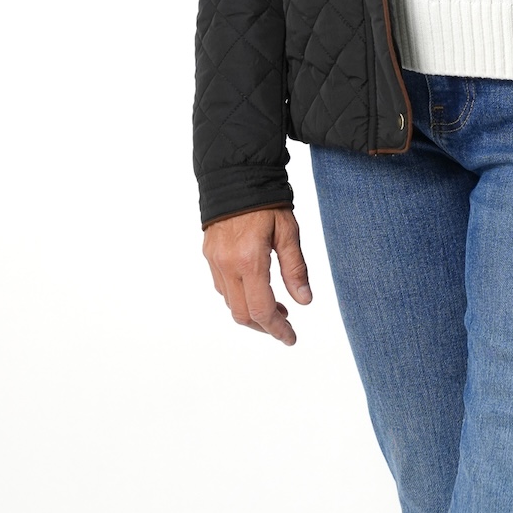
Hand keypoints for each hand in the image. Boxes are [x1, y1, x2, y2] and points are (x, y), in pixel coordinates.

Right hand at [202, 207, 311, 344]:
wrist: (234, 174)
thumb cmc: (266, 200)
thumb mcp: (288, 231)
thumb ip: (295, 268)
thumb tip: (304, 301)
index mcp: (250, 260)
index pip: (262, 310)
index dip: (277, 330)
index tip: (290, 338)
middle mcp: (227, 265)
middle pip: (242, 314)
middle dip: (264, 326)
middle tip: (284, 325)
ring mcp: (215, 261)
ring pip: (230, 303)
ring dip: (250, 312)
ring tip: (275, 307)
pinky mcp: (209, 254)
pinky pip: (222, 287)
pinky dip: (238, 296)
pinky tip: (254, 288)